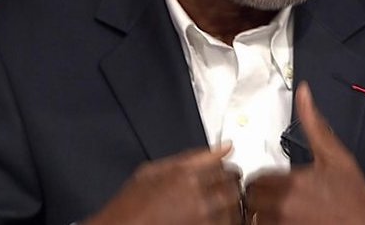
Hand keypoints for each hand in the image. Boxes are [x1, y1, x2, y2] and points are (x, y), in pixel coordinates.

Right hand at [84, 143, 242, 224]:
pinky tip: (216, 218)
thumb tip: (221, 147)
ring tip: (221, 205)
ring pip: (233, 205)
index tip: (223, 169)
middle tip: (225, 187)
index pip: (221, 163)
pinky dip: (225, 219)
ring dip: (231, 203)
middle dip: (231, 183)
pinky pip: (227, 223)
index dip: (224, 166)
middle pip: (232, 183)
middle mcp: (195, 193)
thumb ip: (189, 158)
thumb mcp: (151, 171)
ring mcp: (201, 215)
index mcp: (183, 173)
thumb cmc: (130, 205)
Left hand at [245, 83, 364, 224]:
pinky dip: (268, 224)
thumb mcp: (335, 155)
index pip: (257, 177)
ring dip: (261, 212)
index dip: (264, 177)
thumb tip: (304, 94)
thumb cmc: (354, 196)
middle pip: (250, 197)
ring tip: (280, 209)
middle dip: (259, 194)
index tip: (277, 181)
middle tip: (275, 195)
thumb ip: (313, 123)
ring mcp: (283, 224)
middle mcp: (283, 205)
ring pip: (254, 216)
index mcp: (292, 182)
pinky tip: (284, 219)